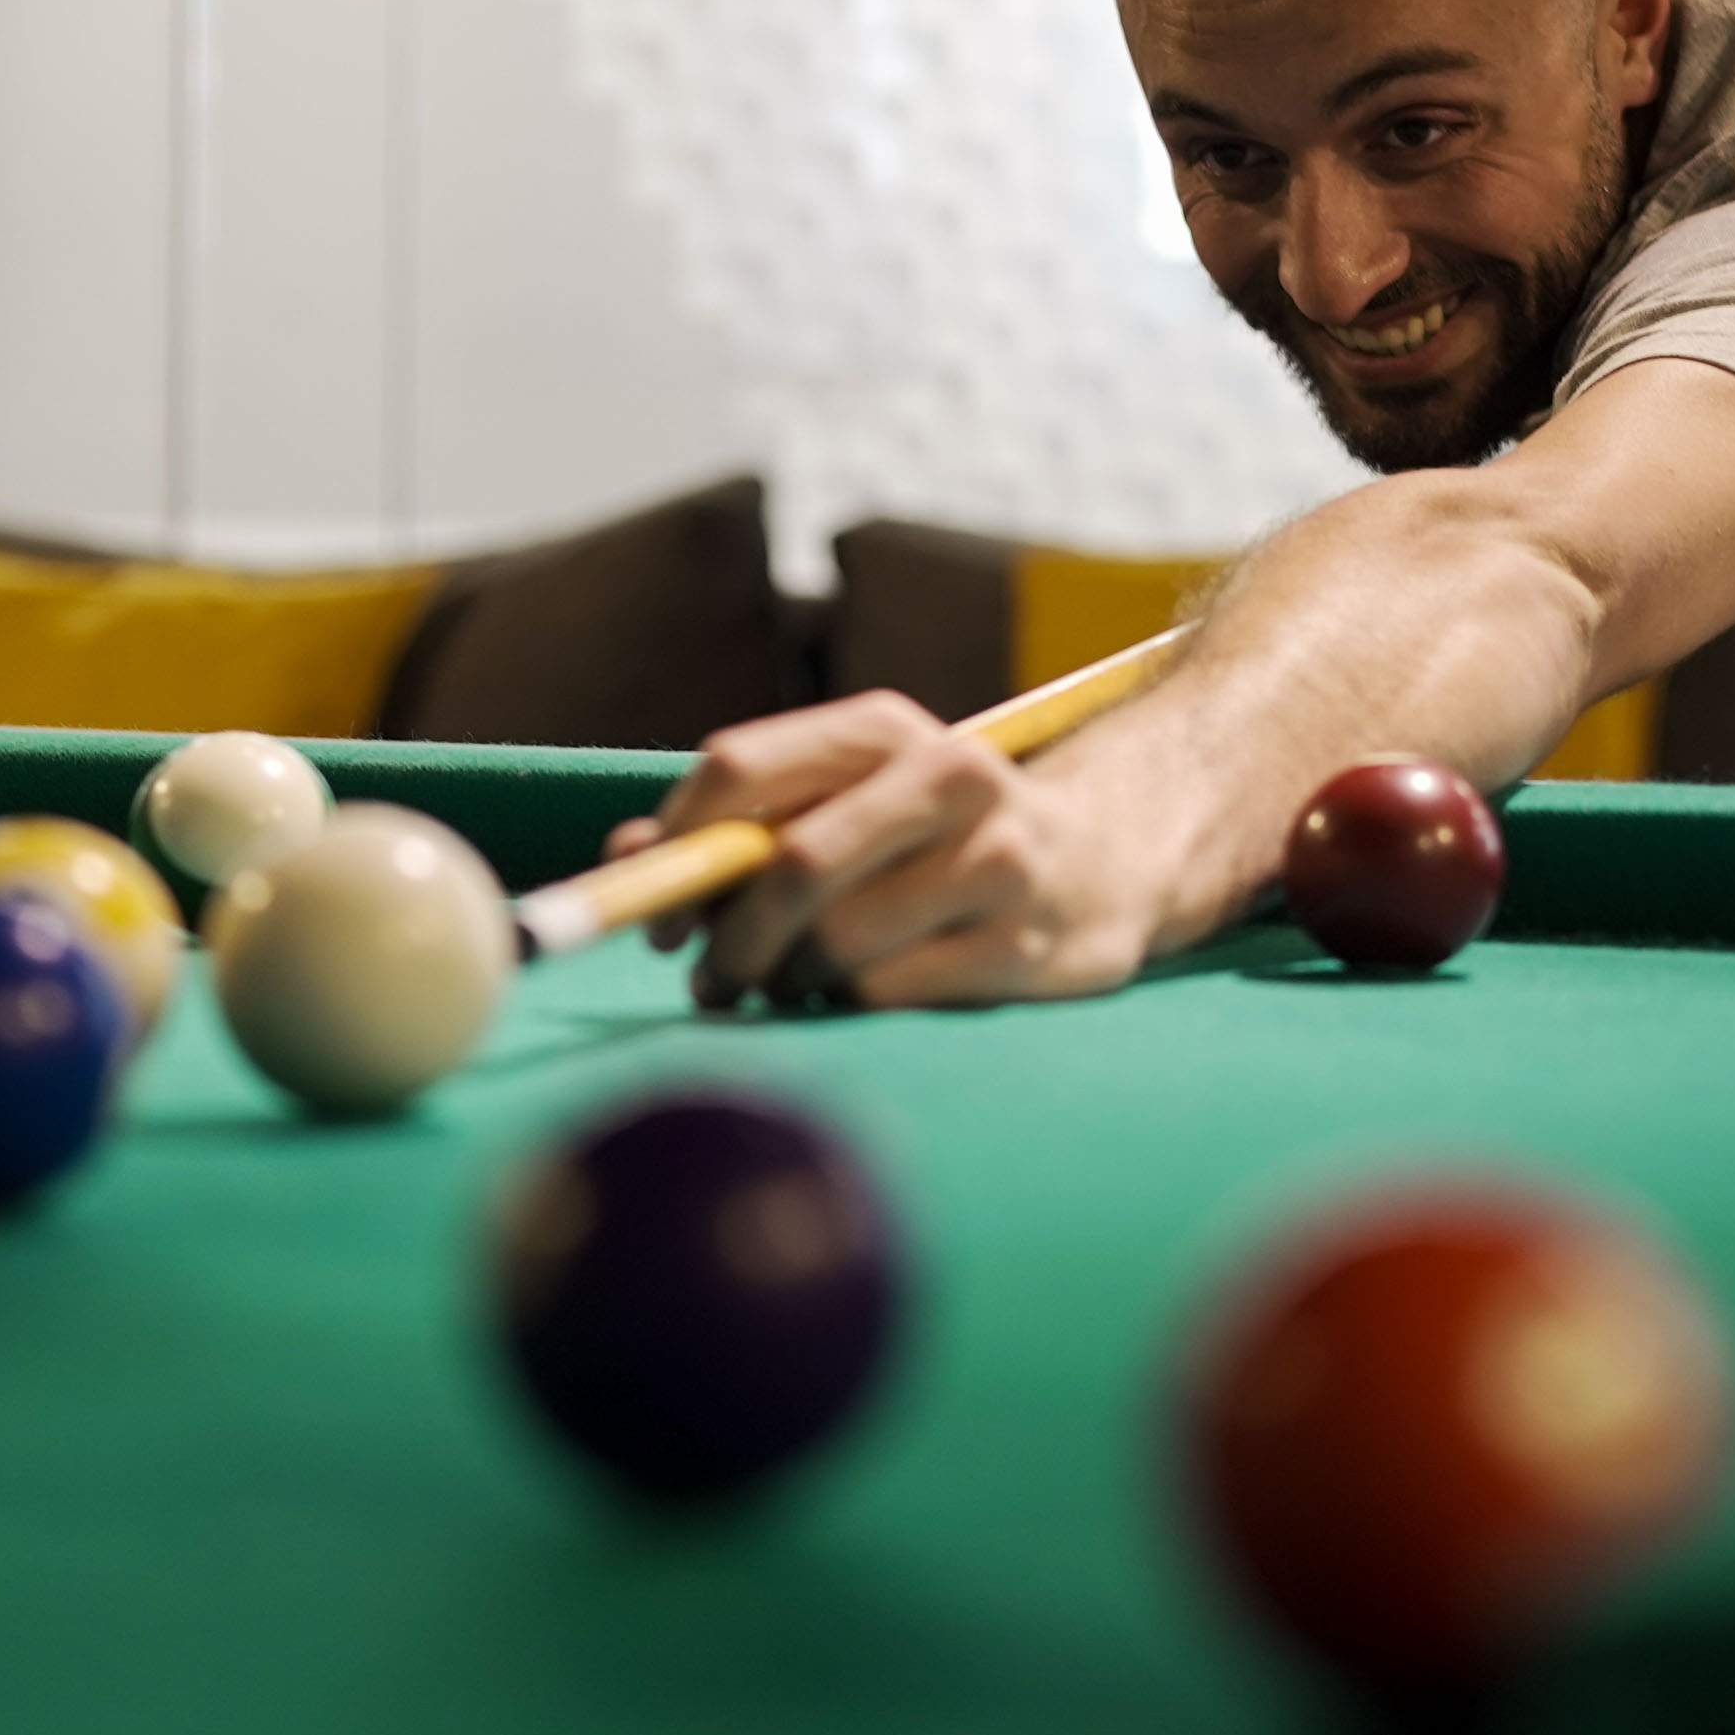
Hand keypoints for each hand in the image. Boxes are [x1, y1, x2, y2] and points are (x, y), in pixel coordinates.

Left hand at [620, 691, 1189, 1010]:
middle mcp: (949, 778)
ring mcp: (996, 860)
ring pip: (837, 942)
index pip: (741, 767)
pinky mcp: (1024, 943)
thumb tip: (624, 858)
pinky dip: (848, 1006)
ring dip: (788, 981)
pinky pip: (890, 992)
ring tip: (789, 987)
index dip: (677, 846)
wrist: (1110, 860)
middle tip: (709, 980)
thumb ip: (743, 824)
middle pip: (792, 863)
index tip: (656, 916)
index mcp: (886, 729)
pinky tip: (854, 996)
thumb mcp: (854, 800)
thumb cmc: (943, 836)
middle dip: (730, 937)